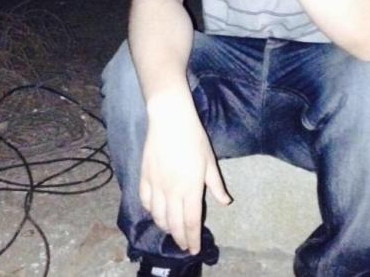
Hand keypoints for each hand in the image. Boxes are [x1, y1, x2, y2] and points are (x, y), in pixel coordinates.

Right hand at [139, 91, 231, 253]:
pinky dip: (150, 211)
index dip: (192, 239)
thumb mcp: (209, 161)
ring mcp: (155, 184)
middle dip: (179, 238)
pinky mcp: (144, 176)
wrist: (170, 119)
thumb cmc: (194, 137)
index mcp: (190, 188)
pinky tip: (156, 212)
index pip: (191, 222)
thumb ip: (216, 185)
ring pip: (157, 216)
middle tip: (183, 245)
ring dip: (165, 226)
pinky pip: (145, 201)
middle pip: (174, 223)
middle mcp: (171, 191)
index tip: (194, 249)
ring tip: (172, 230)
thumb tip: (226, 202)